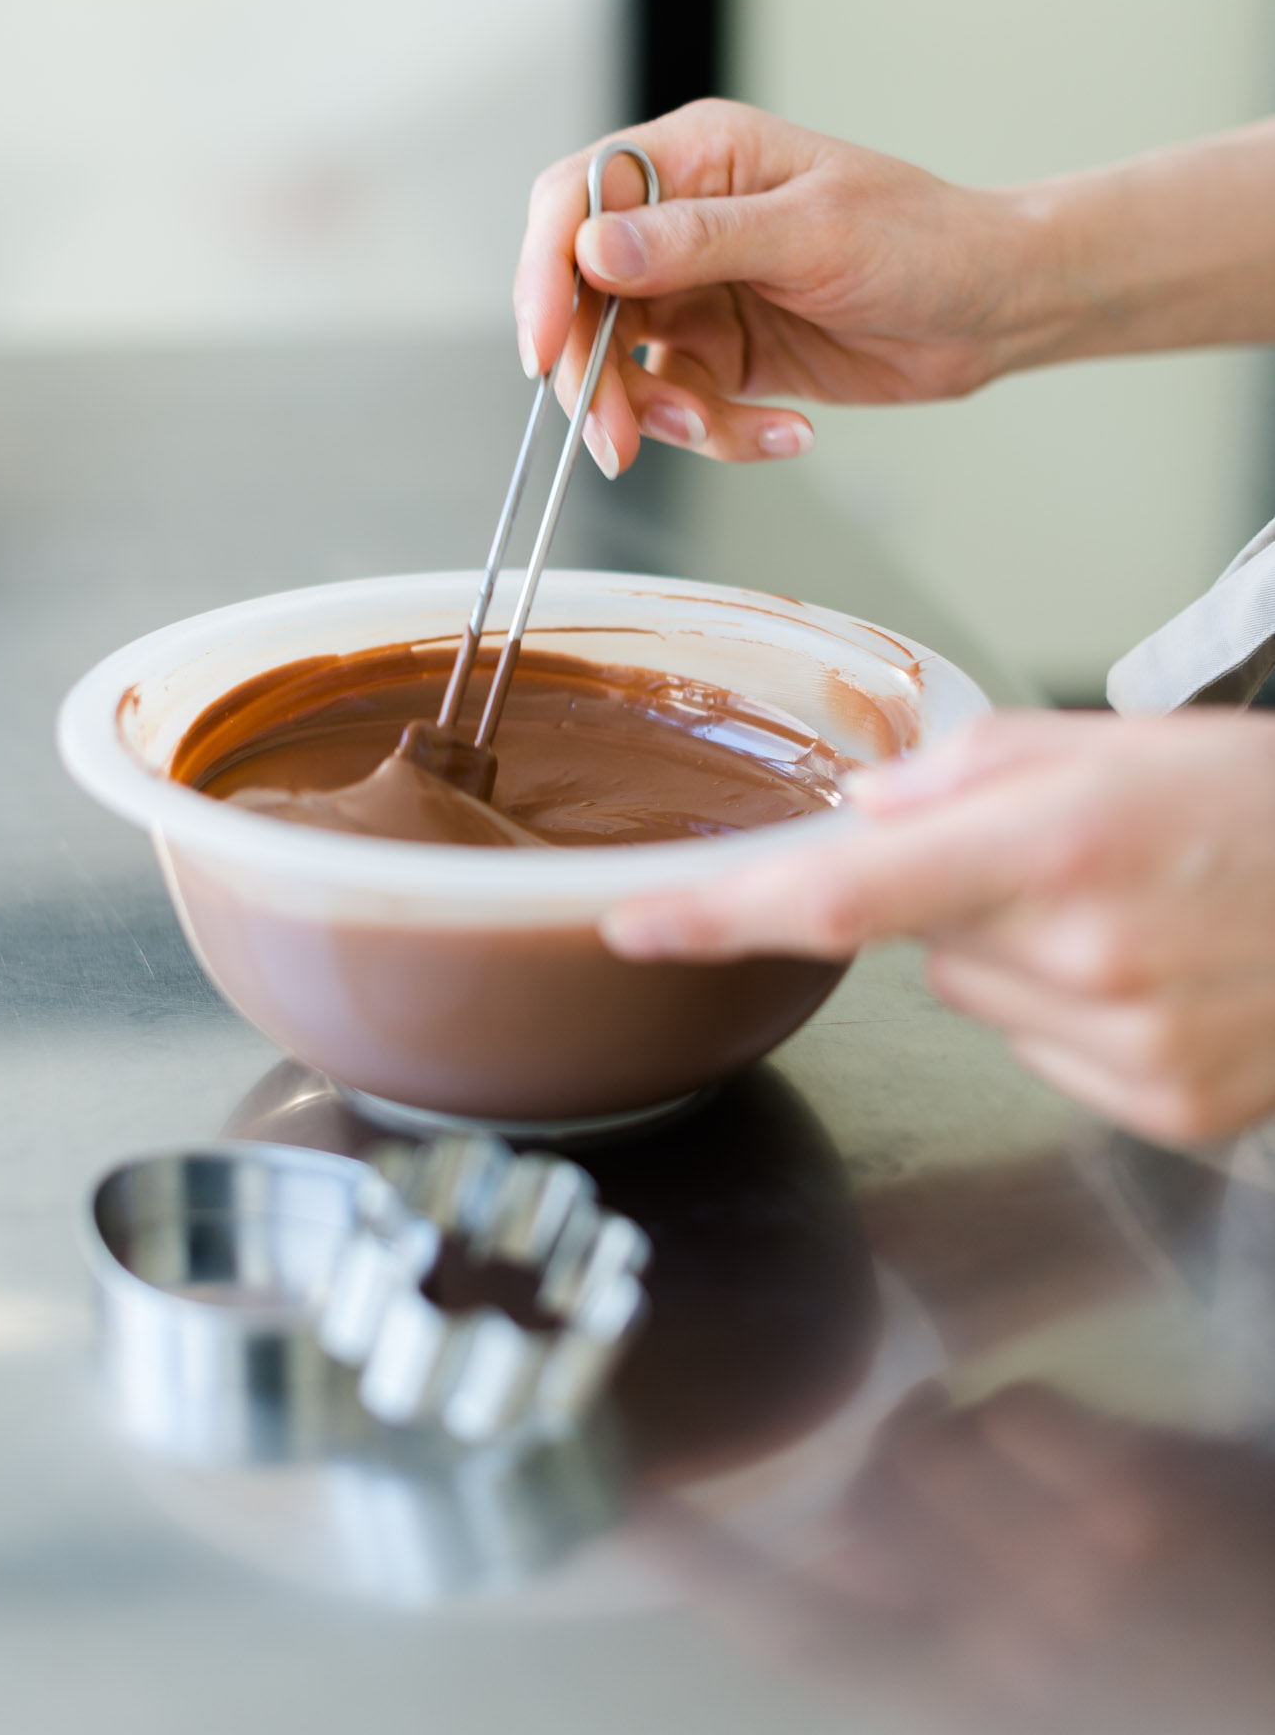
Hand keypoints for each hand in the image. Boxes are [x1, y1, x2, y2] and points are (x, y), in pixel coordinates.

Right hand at [513, 99, 1037, 475]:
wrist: (994, 309)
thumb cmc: (925, 241)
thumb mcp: (814, 233)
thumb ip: (699, 241)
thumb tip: (594, 249)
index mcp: (695, 160)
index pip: (573, 202)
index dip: (543, 274)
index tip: (542, 347)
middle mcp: (680, 225)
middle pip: (581, 300)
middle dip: (594, 375)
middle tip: (616, 438)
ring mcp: (697, 294)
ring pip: (622, 367)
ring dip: (659, 417)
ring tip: (723, 432)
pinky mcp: (722, 356)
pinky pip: (683, 407)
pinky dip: (721, 435)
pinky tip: (786, 433)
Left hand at [602, 710, 1274, 1141]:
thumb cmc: (1266, 810)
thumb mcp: (1120, 742)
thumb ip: (970, 768)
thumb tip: (866, 816)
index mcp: (1058, 844)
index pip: (844, 894)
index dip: (725, 914)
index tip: (638, 923)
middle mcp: (1084, 958)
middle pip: (918, 947)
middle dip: (954, 901)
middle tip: (1062, 863)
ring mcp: (1127, 1048)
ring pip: (979, 1004)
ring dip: (1018, 961)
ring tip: (1129, 916)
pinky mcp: (1163, 1109)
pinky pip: (1048, 1058)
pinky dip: (1075, 1016)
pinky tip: (1157, 974)